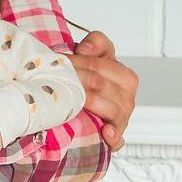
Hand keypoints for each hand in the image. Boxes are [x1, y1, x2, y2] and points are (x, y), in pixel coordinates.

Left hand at [67, 30, 137, 150]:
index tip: (60, 61)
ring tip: (71, 101)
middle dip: (76, 80)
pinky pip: (118, 138)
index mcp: (124, 76)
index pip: (99, 65)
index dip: (78, 61)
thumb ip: (96, 43)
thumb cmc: (92, 80)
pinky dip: (114, 136)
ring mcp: (123, 117)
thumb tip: (84, 49)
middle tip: (53, 78)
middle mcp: (127, 97)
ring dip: (89, 103)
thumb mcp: (96, 55)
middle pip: (100, 84)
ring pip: (111, 108)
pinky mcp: (116, 137)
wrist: (90, 108)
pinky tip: (106, 132)